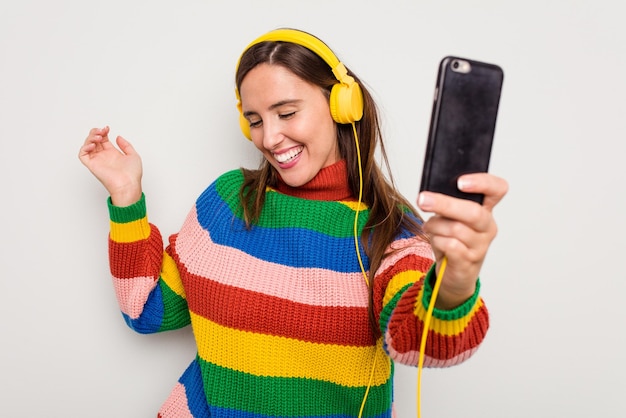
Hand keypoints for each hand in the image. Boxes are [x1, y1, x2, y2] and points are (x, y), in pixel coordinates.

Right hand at [78, 126, 142, 205]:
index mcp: (112, 154)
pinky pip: (82, 155)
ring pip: (87, 145)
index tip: (107, 128)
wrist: (128, 184)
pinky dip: (84, 147)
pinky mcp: (92, 165)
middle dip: (96, 132)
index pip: (103, 139)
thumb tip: (118, 137)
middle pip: (94, 140)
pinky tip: (93, 145)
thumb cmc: (132, 174)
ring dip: (90, 138)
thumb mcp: (133, 155)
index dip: (103, 131)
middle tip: (102, 131)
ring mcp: (97, 160)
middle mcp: (104, 156)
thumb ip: (126, 145)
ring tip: (99, 137)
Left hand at [417, 173, 507, 308]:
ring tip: (429, 227)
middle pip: (473, 212)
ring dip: (435, 226)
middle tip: (422, 199)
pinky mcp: (469, 261)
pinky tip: (436, 241)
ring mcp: (481, 245)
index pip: (497, 189)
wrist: (454, 272)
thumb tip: (430, 195)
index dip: (482, 182)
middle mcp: (488, 226)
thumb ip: (446, 204)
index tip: (461, 182)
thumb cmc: (451, 239)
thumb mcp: (450, 218)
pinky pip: (450, 245)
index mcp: (486, 209)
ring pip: (456, 229)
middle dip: (445, 204)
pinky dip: (437, 241)